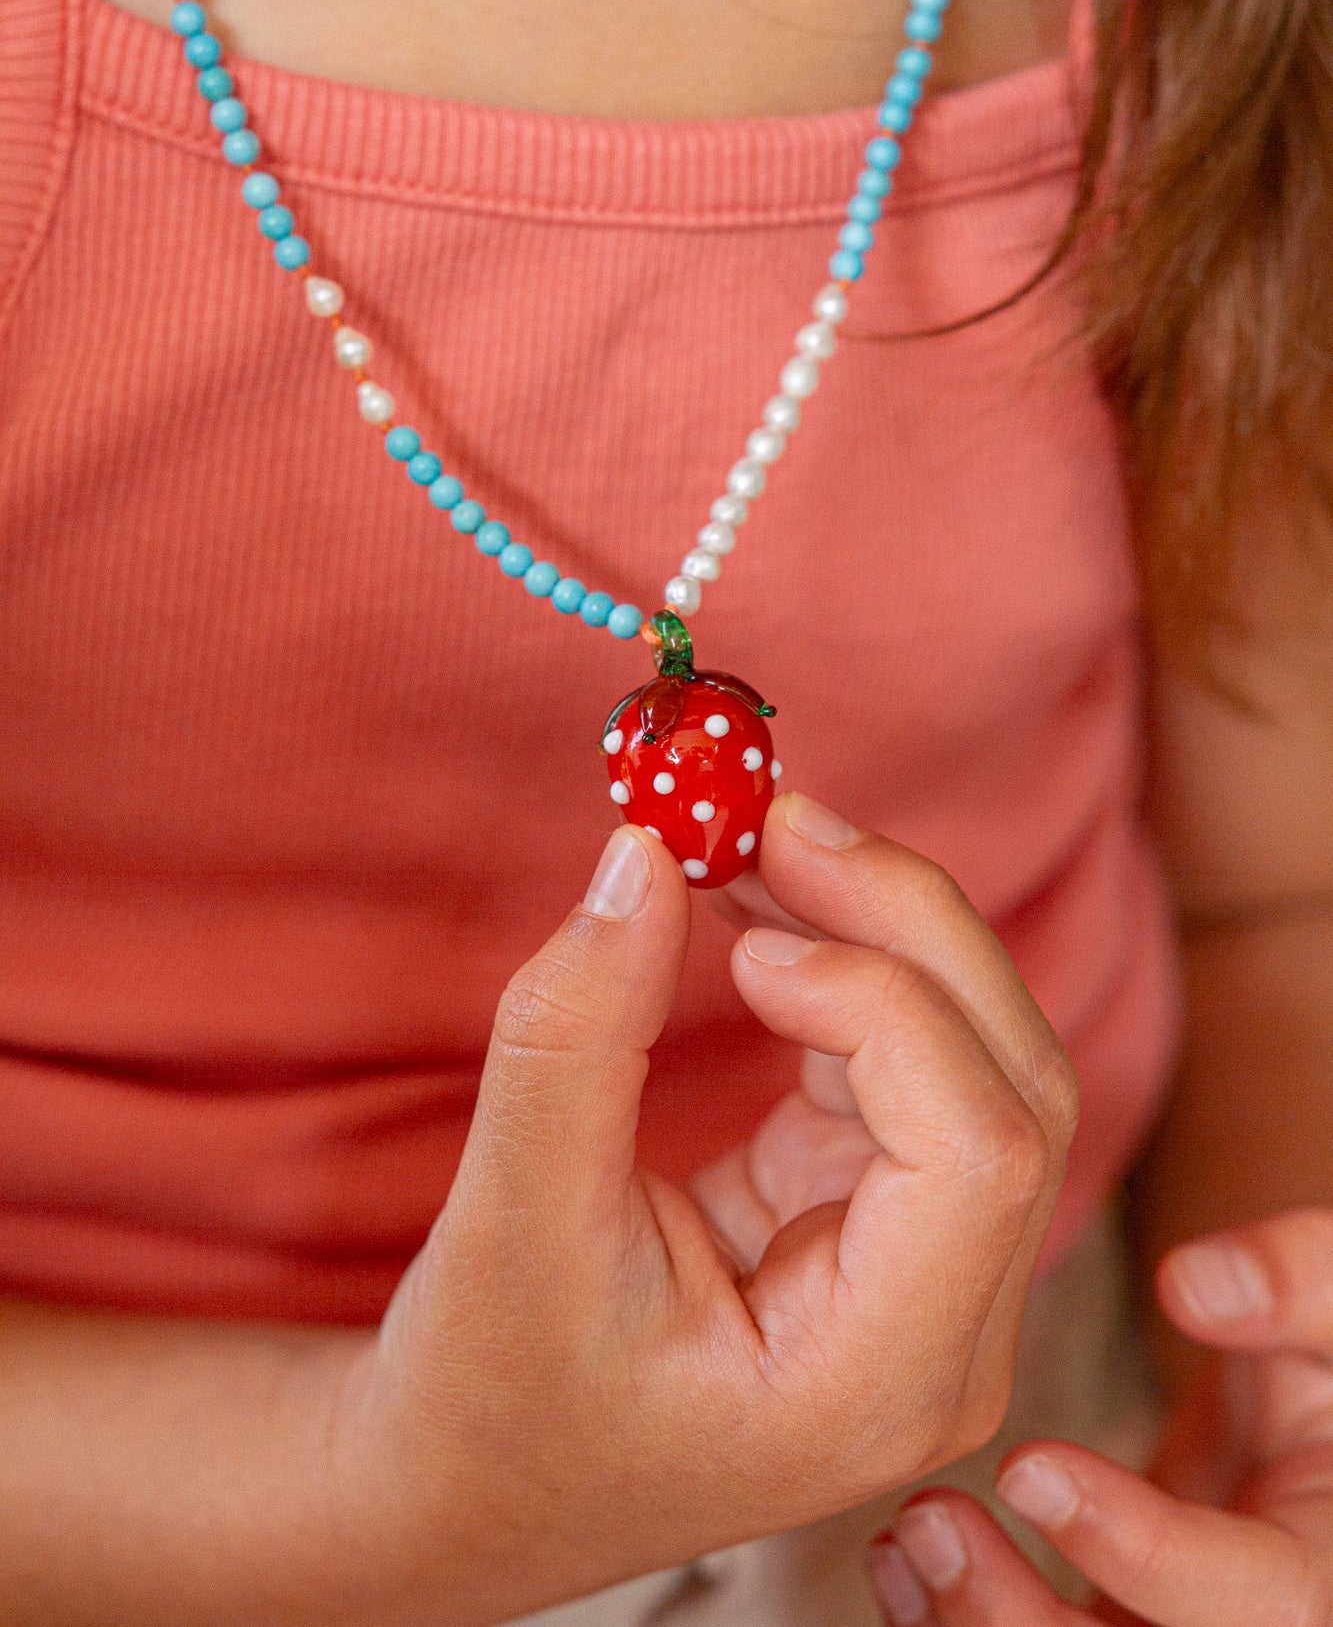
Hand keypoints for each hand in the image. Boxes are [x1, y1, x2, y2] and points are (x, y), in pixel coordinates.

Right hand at [325, 793, 1075, 1624]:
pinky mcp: (874, 1211)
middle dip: (907, 925)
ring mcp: (921, 1272)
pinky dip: (844, 970)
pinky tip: (760, 918)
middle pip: (1009, 1083)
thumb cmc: (491, 1396)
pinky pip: (907, 1063)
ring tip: (756, 844)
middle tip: (776, 816)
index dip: (885, 1007)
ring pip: (979, 1055)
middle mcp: (939, 1332)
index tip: (746, 940)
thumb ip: (577, 1033)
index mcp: (878, 1380)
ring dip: (881, 929)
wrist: (475, 1480)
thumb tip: (644, 853)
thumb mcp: (515, 1223)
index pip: (973, 1155)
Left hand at [867, 1208, 1332, 1626]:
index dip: (1140, 1546)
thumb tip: (1195, 1284)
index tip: (1029, 1466)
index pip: (1264, 1602)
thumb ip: (1292, 1285)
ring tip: (905, 1540)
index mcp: (1330, 1567)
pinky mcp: (1120, 1620)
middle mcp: (1256, 1624)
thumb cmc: (1326, 1346)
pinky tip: (897, 1565)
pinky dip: (956, 1623)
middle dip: (1019, 1621)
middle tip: (932, 1523)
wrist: (1312, 1407)